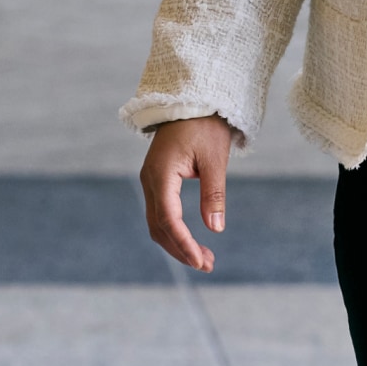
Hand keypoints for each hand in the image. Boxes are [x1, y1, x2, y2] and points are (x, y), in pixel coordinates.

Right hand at [139, 116, 233, 271]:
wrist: (191, 101)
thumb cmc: (204, 126)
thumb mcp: (214, 160)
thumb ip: (213, 194)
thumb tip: (216, 228)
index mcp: (161, 174)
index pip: (168, 218)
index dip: (183, 243)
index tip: (200, 261)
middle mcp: (150, 180)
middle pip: (158, 226)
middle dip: (180, 249)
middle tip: (207, 264)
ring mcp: (151, 181)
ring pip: (156, 222)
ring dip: (176, 243)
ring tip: (203, 257)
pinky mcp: (157, 181)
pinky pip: (159, 213)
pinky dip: (173, 230)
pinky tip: (190, 239)